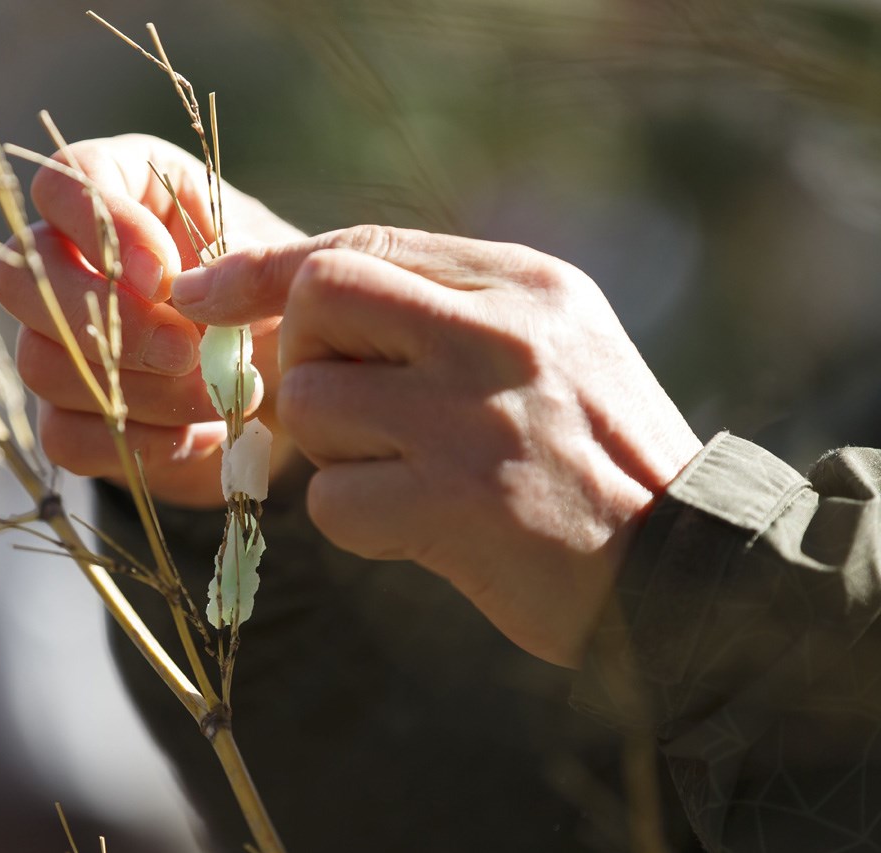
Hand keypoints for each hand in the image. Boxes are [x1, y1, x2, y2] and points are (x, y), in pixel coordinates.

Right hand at [0, 135, 302, 506]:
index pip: (62, 181)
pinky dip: (139, 441)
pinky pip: (64, 436)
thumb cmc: (279, 295)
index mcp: (124, 189)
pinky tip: (202, 433)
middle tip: (186, 349)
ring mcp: (58, 340)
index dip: (100, 227)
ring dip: (137, 390)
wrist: (299, 372)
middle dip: (107, 321)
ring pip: (40, 363)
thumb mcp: (281, 262)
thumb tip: (179, 289)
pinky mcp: (70, 415)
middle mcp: (70, 260)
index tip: (164, 275)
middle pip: (19, 278)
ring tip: (217, 393)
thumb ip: (243, 260)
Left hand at [168, 226, 702, 666]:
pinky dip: (356, 520)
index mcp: (523, 287)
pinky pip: (331, 498)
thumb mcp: (551, 349)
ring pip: (310, 401)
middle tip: (346, 407)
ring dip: (333, 449)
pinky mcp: (453, 506)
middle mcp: (497, 336)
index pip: (359, 245)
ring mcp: (473, 419)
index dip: (265, 268)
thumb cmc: (599, 461)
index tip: (203, 293)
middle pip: (318, 297)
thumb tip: (302, 300)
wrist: (682, 574)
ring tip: (407, 476)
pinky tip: (419, 531)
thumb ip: (445, 312)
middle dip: (300, 355)